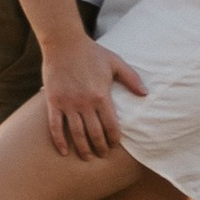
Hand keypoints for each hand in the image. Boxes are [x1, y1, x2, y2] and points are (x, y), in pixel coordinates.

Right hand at [39, 30, 147, 161]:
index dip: (114, 139)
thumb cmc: (91, 52)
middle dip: (100, 148)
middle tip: (102, 155)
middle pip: (95, 134)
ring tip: (87, 157)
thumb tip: (145, 94)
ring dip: (83, 149)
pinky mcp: (54, 102)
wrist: (63, 41)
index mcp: (102, 96)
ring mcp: (68, 104)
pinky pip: (56, 126)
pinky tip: (64, 152)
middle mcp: (85, 103)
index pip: (111, 126)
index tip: (115, 146)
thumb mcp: (115, 62)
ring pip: (77, 134)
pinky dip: (60, 141)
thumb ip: (131, 78)